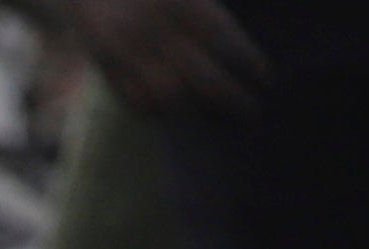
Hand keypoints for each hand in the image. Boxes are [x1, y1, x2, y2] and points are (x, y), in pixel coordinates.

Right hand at [59, 0, 266, 111]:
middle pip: (199, 74)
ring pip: (167, 94)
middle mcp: (152, 27)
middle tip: (251, 111)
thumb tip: (236, 51)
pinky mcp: (103, 63)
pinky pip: (133, 98)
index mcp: (178, 1)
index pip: (221, 37)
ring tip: (216, 117)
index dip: (247, 59)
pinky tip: (177, 114)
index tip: (266, 78)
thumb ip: (205, 12)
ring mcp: (124, 49)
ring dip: (195, 109)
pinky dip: (157, 111)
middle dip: (229, 96)